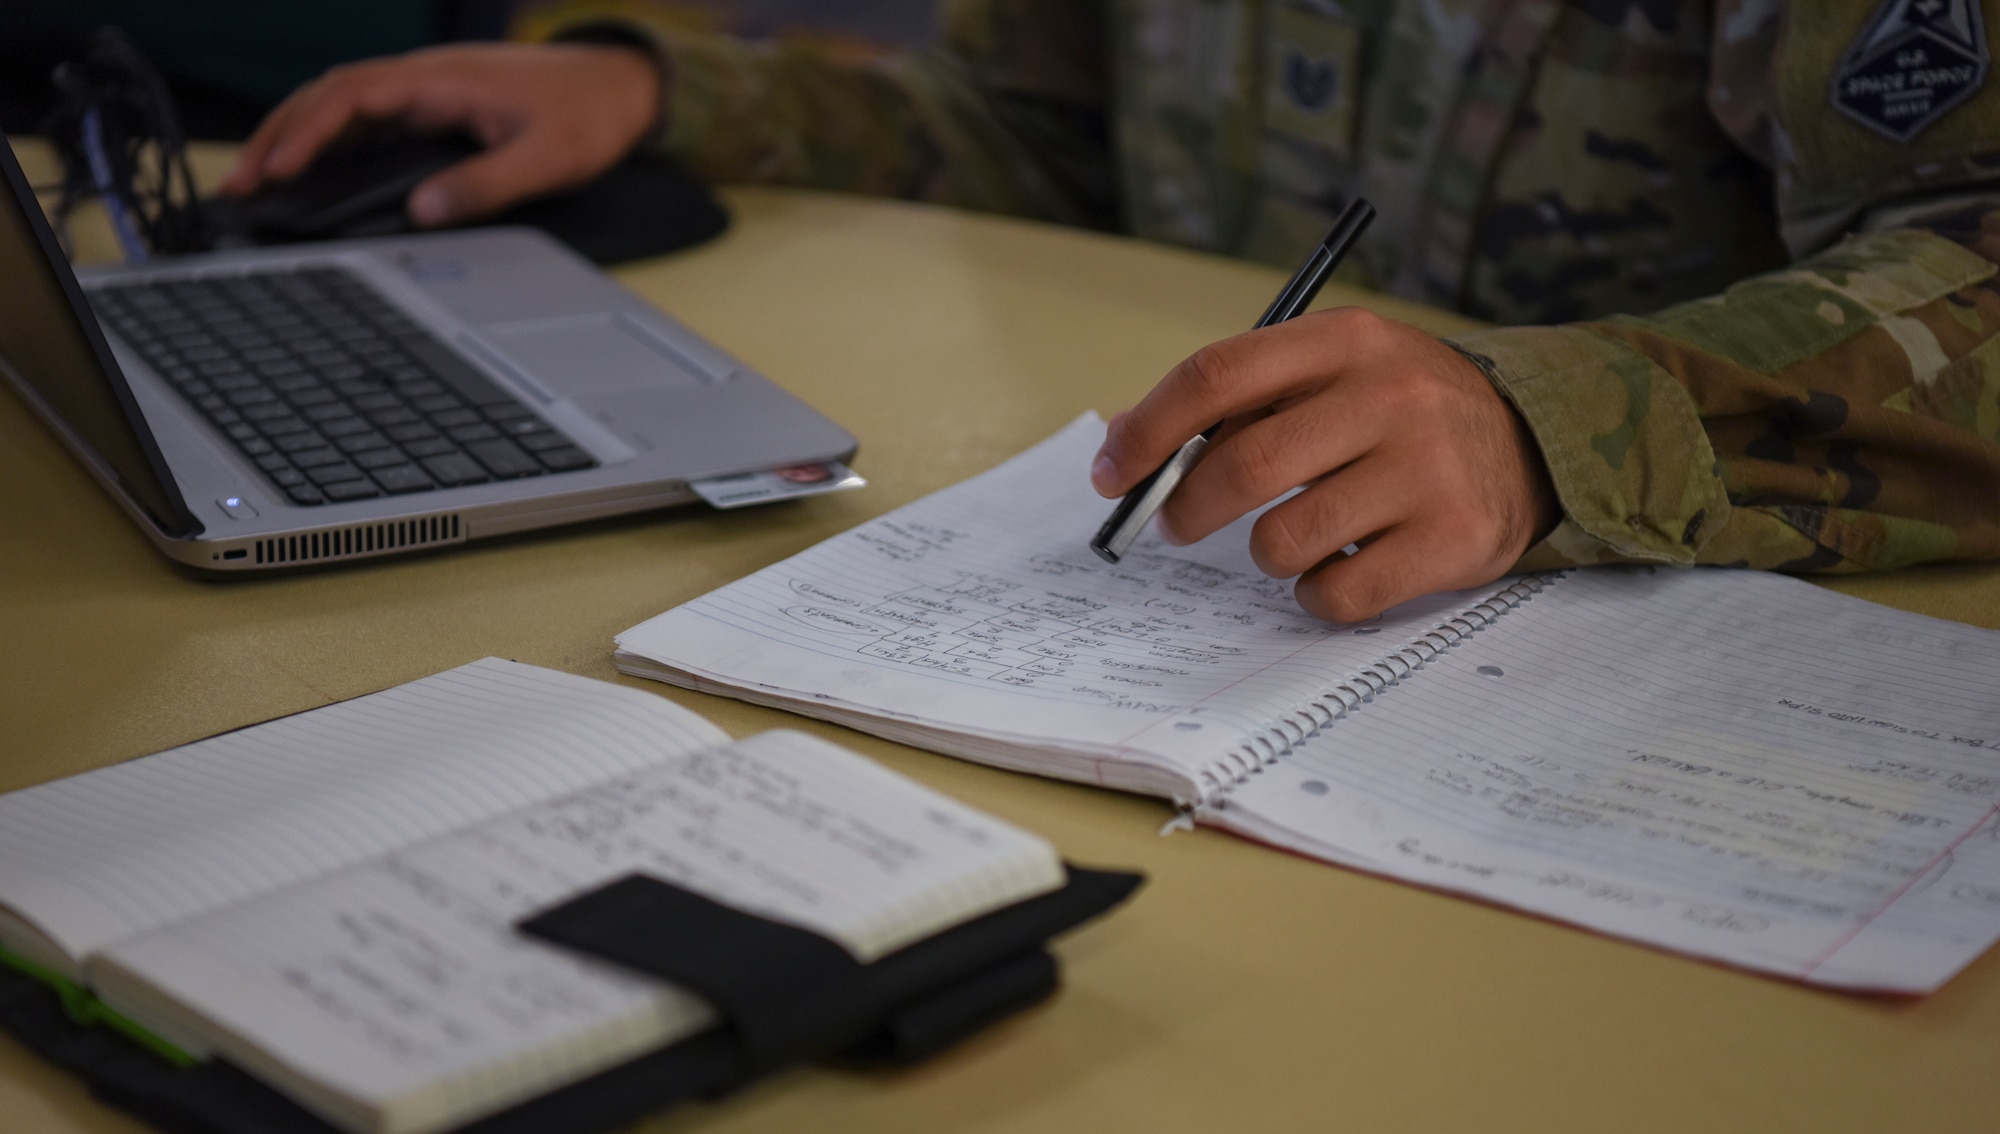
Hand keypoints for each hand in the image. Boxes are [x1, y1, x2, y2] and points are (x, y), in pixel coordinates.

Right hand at [218, 42, 661, 225]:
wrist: (621, 85)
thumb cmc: (590, 114)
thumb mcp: (548, 158)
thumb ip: (486, 184)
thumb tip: (424, 209)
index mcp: (444, 80)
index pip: (355, 95)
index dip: (310, 130)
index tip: (280, 166)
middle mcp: (426, 78)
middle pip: (330, 95)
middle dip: (280, 135)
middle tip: (242, 183)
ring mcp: (427, 89)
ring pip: (342, 104)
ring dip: (296, 135)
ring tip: (258, 177)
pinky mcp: (435, 105)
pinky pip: (368, 117)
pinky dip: (330, 139)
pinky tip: (310, 168)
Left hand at [1090, 308, 1558, 622]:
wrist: (1528, 443)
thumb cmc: (1395, 414)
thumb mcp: (1330, 374)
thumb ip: (1237, 403)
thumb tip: (1124, 451)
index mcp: (1345, 341)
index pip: (1218, 375)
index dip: (1148, 430)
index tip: (1111, 472)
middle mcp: (1389, 396)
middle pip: (1244, 466)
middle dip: (1187, 507)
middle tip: (1175, 524)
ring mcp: (1426, 470)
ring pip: (1282, 540)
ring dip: (1264, 553)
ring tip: (1295, 536)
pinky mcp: (1452, 539)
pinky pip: (1336, 594)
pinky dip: (1315, 594)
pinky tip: (1341, 566)